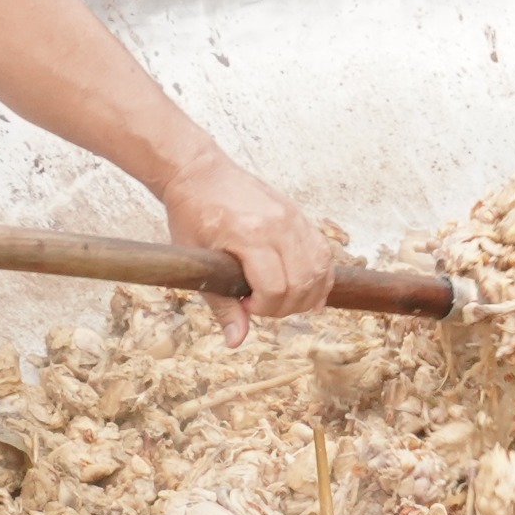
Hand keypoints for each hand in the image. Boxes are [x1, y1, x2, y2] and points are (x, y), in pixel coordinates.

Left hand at [156, 148, 333, 344]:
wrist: (199, 174)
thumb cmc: (191, 215)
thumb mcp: (196, 261)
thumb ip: (220, 302)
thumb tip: (236, 340)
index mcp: (249, 234)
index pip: (275, 288)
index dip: (264, 308)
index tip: (246, 305)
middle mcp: (278, 224)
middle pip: (302, 283)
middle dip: (284, 307)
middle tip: (261, 305)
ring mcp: (293, 217)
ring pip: (319, 270)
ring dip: (306, 295)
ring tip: (281, 300)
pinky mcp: (299, 215)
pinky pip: (323, 252)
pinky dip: (319, 276)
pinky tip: (306, 290)